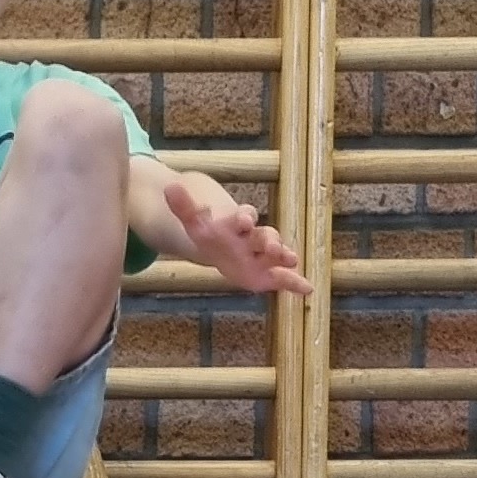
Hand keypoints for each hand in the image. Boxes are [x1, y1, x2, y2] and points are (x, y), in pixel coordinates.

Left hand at [161, 175, 309, 299]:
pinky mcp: (268, 273)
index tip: (243, 219)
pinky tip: (308, 289)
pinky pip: (284, 278)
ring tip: (290, 259)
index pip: (242, 217)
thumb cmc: (210, 232)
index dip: (243, 217)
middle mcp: (254, 237)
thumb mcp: (194, 222)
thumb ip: (184, 207)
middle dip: (269, 240)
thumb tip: (169, 188)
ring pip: (275, 254)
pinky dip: (295, 283)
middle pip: (263, 236)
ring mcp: (263, 255)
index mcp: (237, 222)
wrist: (223, 241)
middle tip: (272, 244)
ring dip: (282, 256)